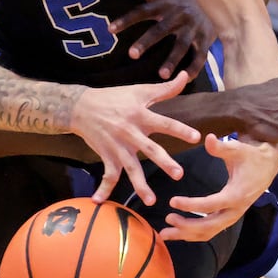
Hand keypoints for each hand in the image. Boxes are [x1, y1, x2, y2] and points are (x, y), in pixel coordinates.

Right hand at [70, 74, 200, 205]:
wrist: (81, 106)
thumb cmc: (114, 98)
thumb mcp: (140, 91)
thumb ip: (166, 88)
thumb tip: (185, 75)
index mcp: (140, 115)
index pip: (165, 123)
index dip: (180, 130)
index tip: (196, 137)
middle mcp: (130, 132)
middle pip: (150, 149)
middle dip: (164, 162)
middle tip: (178, 174)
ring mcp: (118, 147)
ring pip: (130, 168)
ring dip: (140, 185)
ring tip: (151, 200)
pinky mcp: (106, 156)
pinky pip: (106, 175)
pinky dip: (102, 188)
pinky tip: (99, 202)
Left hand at [108, 0, 214, 81]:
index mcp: (165, 5)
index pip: (142, 11)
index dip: (127, 19)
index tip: (111, 30)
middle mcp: (178, 16)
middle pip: (161, 30)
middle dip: (147, 41)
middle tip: (131, 55)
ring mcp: (193, 28)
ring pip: (181, 45)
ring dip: (172, 59)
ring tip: (161, 75)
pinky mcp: (206, 39)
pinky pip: (201, 55)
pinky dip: (195, 67)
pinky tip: (186, 79)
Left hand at [162, 134, 277, 241]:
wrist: (268, 165)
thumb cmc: (251, 156)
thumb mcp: (238, 148)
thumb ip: (221, 147)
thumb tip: (208, 138)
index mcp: (237, 195)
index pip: (211, 205)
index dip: (191, 205)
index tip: (172, 201)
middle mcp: (235, 210)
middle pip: (209, 226)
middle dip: (186, 227)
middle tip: (166, 220)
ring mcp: (233, 215)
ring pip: (209, 232)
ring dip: (187, 234)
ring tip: (165, 232)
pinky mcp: (229, 216)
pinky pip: (211, 230)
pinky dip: (194, 233)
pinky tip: (178, 231)